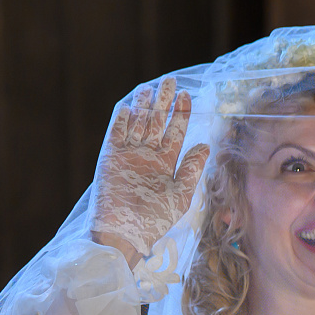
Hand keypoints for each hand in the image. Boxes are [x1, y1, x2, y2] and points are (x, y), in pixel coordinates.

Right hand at [90, 77, 210, 260]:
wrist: (123, 234)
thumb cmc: (154, 220)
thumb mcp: (180, 195)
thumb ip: (191, 169)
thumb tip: (205, 145)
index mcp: (166, 162)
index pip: (175, 131)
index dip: (181, 113)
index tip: (187, 95)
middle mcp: (147, 154)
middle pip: (156, 121)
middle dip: (163, 101)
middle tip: (170, 81)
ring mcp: (128, 154)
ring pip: (136, 122)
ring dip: (142, 105)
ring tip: (149, 88)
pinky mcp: (109, 157)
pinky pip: (115, 133)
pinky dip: (120, 119)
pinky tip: (127, 106)